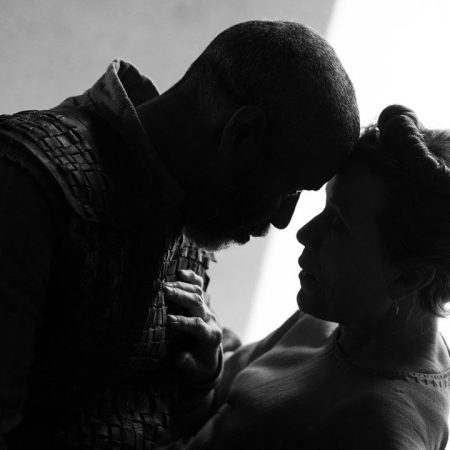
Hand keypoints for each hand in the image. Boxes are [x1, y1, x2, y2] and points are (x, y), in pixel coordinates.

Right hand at [164, 269, 222, 386]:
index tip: (169, 320)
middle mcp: (210, 320)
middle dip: (181, 297)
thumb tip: (179, 357)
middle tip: (164, 292)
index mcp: (211, 337)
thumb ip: (187, 364)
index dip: (184, 322)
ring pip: (197, 293)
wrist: (208, 356)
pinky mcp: (202, 303)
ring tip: (165, 284)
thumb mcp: (195, 371)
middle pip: (198, 304)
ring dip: (181, 287)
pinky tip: (181, 272)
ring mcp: (207, 309)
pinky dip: (191, 278)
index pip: (199, 326)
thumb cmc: (199, 364)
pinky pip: (199, 286)